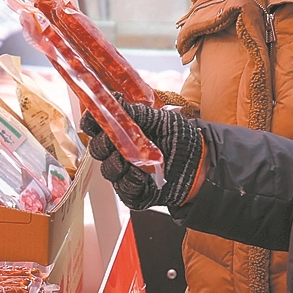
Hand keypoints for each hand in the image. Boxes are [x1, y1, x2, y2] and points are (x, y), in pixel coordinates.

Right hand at [79, 103, 205, 210]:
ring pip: (107, 170)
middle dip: (104, 144)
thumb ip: (139, 113)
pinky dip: (131, 181)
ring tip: (136, 161)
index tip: (94, 119)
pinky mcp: (132, 192)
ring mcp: (124, 173)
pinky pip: (122, 188)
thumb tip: (116, 100)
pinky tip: (143, 177)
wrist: (201, 165)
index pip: (96, 126)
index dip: (91, 122)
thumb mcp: (163, 120)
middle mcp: (119, 152)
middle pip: (97, 149)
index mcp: (122, 131)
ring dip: (119, 164)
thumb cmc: (182, 140)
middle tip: (118, 140)